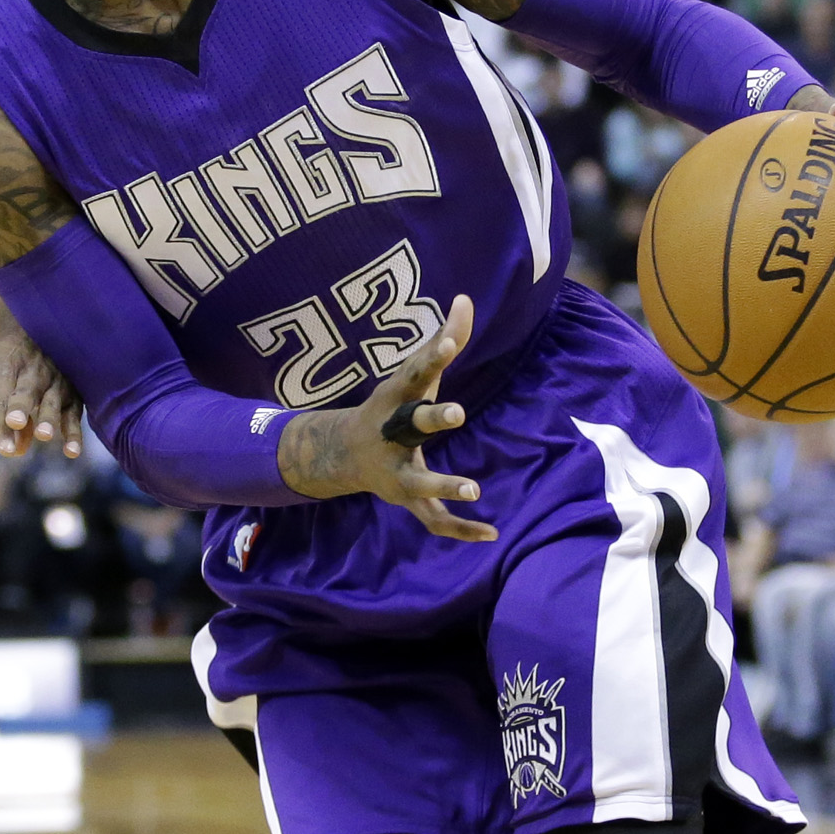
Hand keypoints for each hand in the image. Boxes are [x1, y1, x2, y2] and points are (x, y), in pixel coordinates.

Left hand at [0, 326, 82, 457]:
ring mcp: (57, 380)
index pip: (1, 393)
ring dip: (47, 418)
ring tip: (43, 435)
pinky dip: (73, 433)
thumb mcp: (1, 382)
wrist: (41, 330)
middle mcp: (34, 370)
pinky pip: (73, 415)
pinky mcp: (74, 392)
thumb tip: (13, 451)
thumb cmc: (15, 365)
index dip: (1, 417)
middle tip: (16, 422)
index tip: (2, 444)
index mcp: (9, 365)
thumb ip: (3, 416)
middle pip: (25, 391)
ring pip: (51, 401)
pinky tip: (72, 452)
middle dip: (21, 407)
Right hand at [277, 293, 495, 542]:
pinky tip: (491, 535)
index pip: (416, 372)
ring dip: (444, 485)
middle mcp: (394, 435)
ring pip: (419, 481)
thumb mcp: (413, 375)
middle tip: (458, 413)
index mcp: (396, 399)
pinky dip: (460, 529)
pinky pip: (433, 518)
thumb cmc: (391, 407)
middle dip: (434, 418)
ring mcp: (397, 470)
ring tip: (474, 488)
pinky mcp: (407, 498)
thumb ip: (443, 339)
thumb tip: (465, 298)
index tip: (449, 342)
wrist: (343, 454)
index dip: (431, 357)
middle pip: (413, 424)